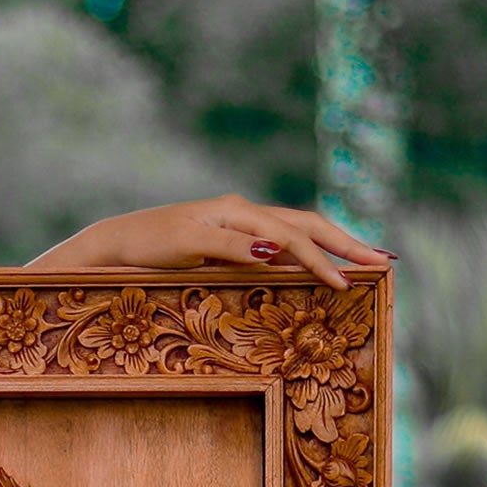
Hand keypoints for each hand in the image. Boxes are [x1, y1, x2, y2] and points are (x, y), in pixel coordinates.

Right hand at [28, 195, 392, 289]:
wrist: (106, 247)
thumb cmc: (153, 260)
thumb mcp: (206, 263)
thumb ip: (241, 262)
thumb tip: (279, 270)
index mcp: (244, 217)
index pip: (304, 226)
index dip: (342, 239)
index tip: (375, 259)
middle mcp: (238, 210)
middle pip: (304, 222)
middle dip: (346, 242)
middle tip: (381, 263)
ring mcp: (216, 220)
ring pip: (278, 231)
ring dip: (315, 252)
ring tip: (346, 275)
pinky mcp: (191, 235)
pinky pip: (233, 242)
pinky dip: (261, 250)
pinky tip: (285, 261)